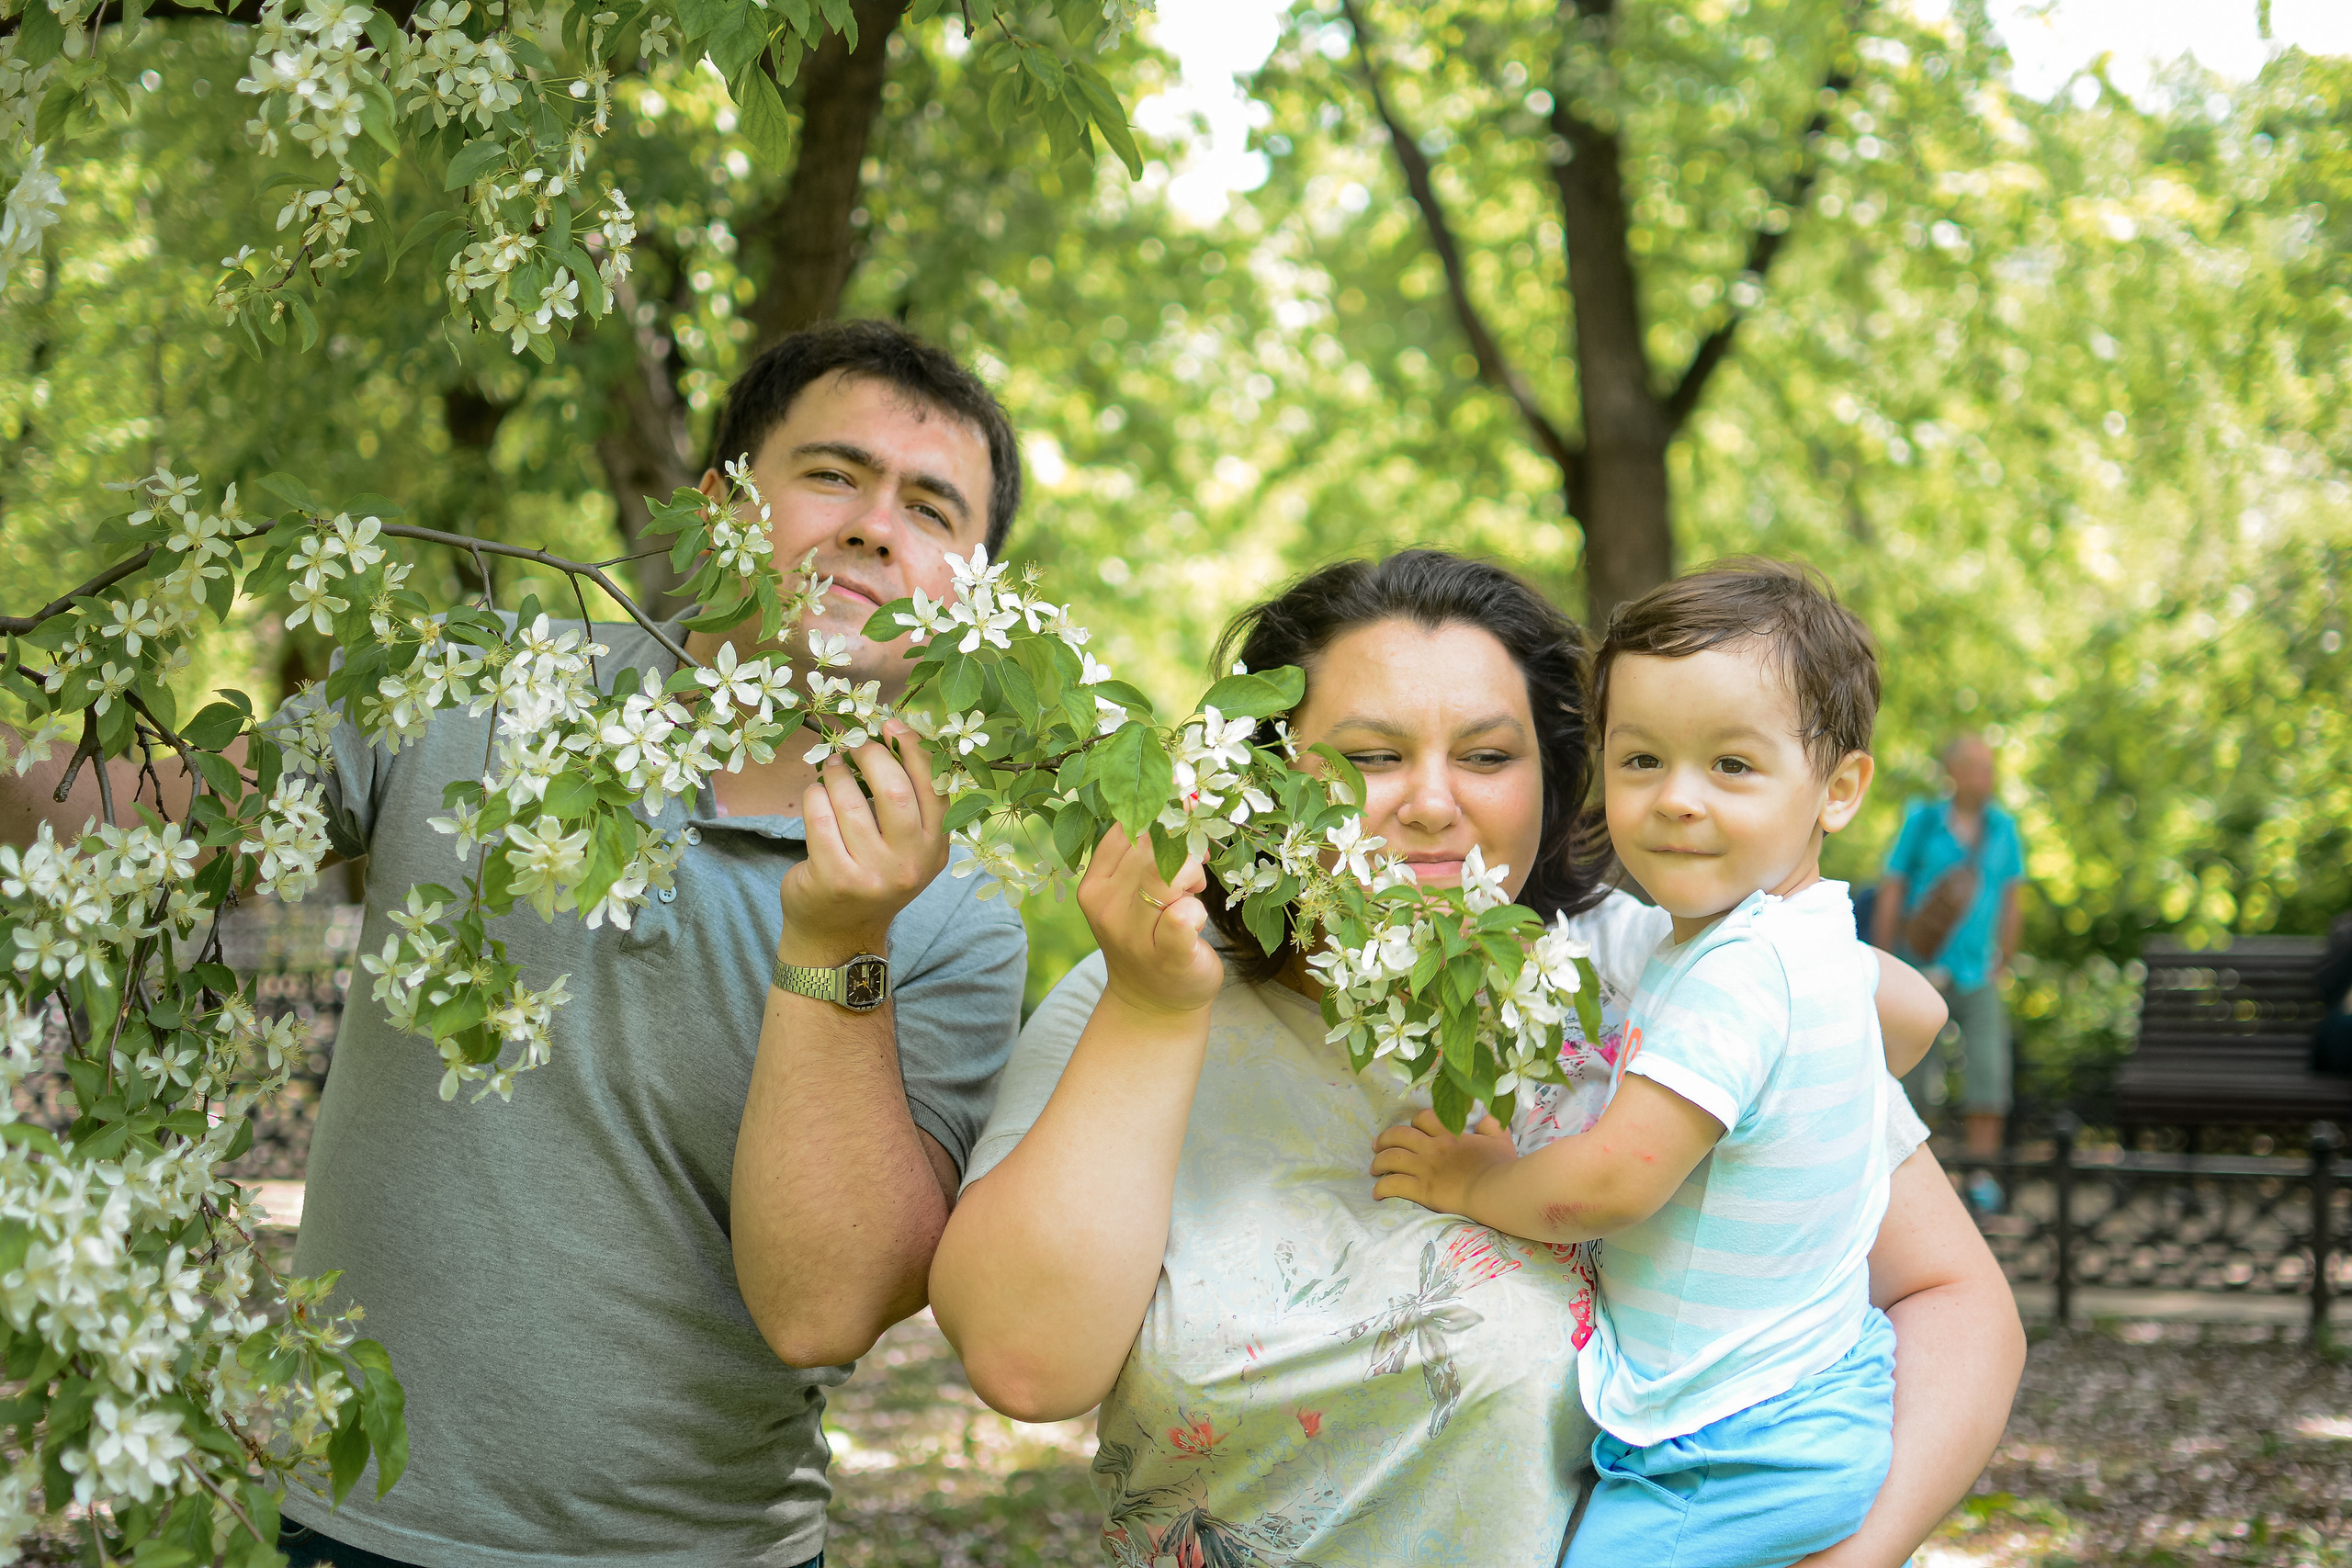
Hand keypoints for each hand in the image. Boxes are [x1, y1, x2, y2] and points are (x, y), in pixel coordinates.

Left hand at [778, 720, 947, 963]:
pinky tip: (815, 794)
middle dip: (871, 755)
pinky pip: (819, 818)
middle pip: (894, 790)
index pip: (933, 787)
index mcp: (935, 848)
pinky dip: (814, 796)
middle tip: (855, 743)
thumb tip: (894, 734)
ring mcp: (872, 874)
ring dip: (836, 774)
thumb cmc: (872, 874)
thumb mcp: (906, 847)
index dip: (913, 749)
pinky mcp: (835, 878)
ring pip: (850, 801)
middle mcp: (910, 864)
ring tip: (832, 767)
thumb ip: (911, 803)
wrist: (839, 933)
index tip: (891, 725)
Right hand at [1077, 825, 1223, 1017]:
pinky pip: (1183, 918)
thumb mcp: (1131, 892)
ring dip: (1193, 877)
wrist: (1152, 1002)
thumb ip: (1145, 853)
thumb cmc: (1149, 934)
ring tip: (1192, 893)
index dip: (1161, 819)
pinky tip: (1195, 920)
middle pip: (1150, 848)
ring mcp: (1134, 933)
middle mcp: (1106, 905)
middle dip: (1182, 848)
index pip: (1126, 829)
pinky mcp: (1167, 956)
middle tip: (1194, 869)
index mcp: (1094, 883)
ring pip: (1169, 874)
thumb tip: (1183, 802)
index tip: (1181, 828)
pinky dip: (1196, 911)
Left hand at [1371, 1109, 1516, 1216]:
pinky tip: (1377, 1193)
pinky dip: (1382, 1188)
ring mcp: (1425, 1168)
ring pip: (1391, 1159)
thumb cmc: (1501, 1166)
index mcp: (1449, 1135)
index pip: (1424, 1119)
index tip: (1412, 1128)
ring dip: (1379, 1162)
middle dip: (1385, 1139)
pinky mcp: (1422, 1189)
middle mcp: (1432, 1148)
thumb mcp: (1501, 1139)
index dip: (1414, 1122)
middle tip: (1377, 1145)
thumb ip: (1492, 1126)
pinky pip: (1393, 1185)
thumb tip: (1484, 1119)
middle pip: (1399, 1136)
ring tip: (1374, 1167)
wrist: (1497, 1188)